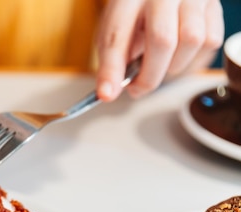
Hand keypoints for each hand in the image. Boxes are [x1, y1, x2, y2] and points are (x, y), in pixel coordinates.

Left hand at [96, 0, 223, 100]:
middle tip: (138, 87)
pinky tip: (178, 56)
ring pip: (192, 41)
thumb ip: (113, 56)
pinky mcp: (213, 6)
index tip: (107, 93)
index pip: (117, 35)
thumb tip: (110, 92)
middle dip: (149, 76)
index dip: (112, 69)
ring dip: (174, 65)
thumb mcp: (116, 26)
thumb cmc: (137, 10)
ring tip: (159, 64)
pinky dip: (193, 59)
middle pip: (162, 40)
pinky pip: (210, 42)